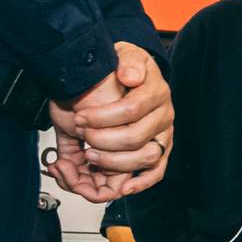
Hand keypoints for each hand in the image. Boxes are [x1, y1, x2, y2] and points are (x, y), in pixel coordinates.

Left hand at [46, 43, 174, 201]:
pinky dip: (140, 183)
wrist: (123, 77)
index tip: (78, 117)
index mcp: (156, 92)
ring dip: (113, 163)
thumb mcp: (124, 53)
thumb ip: (129, 61)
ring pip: (145, 159)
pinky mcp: (158, 153)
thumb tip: (130, 77)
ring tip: (89, 156)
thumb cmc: (121, 68)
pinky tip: (123, 189)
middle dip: (103, 140)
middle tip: (81, 135)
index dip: (102, 117)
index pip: (132, 109)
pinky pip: (156, 172)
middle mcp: (164, 116)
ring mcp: (162, 137)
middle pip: (137, 138)